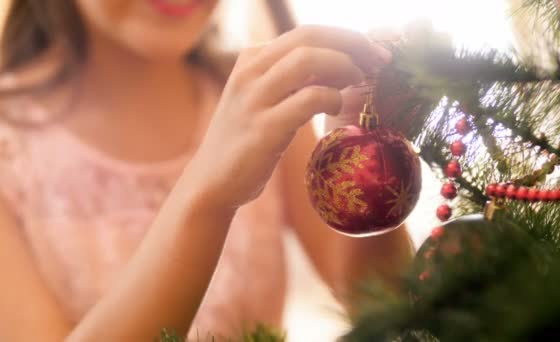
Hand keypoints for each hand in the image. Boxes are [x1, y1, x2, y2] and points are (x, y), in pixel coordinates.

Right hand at [187, 25, 390, 207]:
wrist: (212, 182)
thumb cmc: (246, 142)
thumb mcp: (264, 101)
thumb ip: (294, 82)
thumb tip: (342, 67)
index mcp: (251, 60)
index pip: (306, 33)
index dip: (346, 37)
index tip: (372, 53)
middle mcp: (249, 71)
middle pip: (309, 36)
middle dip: (353, 43)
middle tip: (380, 61)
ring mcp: (253, 98)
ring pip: (308, 59)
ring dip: (345, 66)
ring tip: (361, 82)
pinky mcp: (264, 127)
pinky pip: (309, 98)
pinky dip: (333, 97)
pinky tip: (338, 107)